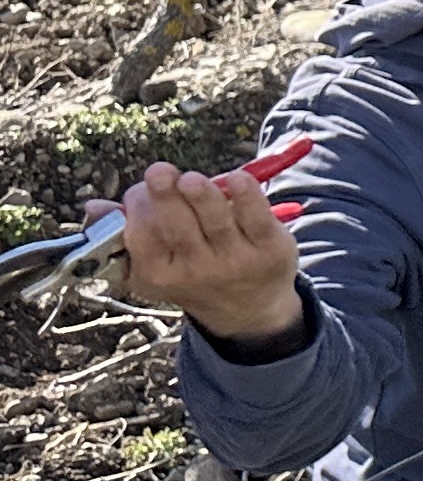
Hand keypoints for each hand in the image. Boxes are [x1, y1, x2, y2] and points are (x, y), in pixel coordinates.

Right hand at [112, 161, 304, 345]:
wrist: (249, 308)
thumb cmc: (191, 274)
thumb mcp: (154, 266)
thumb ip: (124, 235)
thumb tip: (94, 207)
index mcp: (160, 274)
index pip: (141, 236)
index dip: (137, 206)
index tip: (140, 189)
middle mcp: (197, 271)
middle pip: (177, 226)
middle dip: (165, 195)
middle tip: (159, 172)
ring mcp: (236, 261)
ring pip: (216, 220)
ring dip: (201, 193)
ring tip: (191, 179)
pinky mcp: (270, 249)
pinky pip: (257, 217)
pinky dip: (246, 194)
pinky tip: (237, 178)